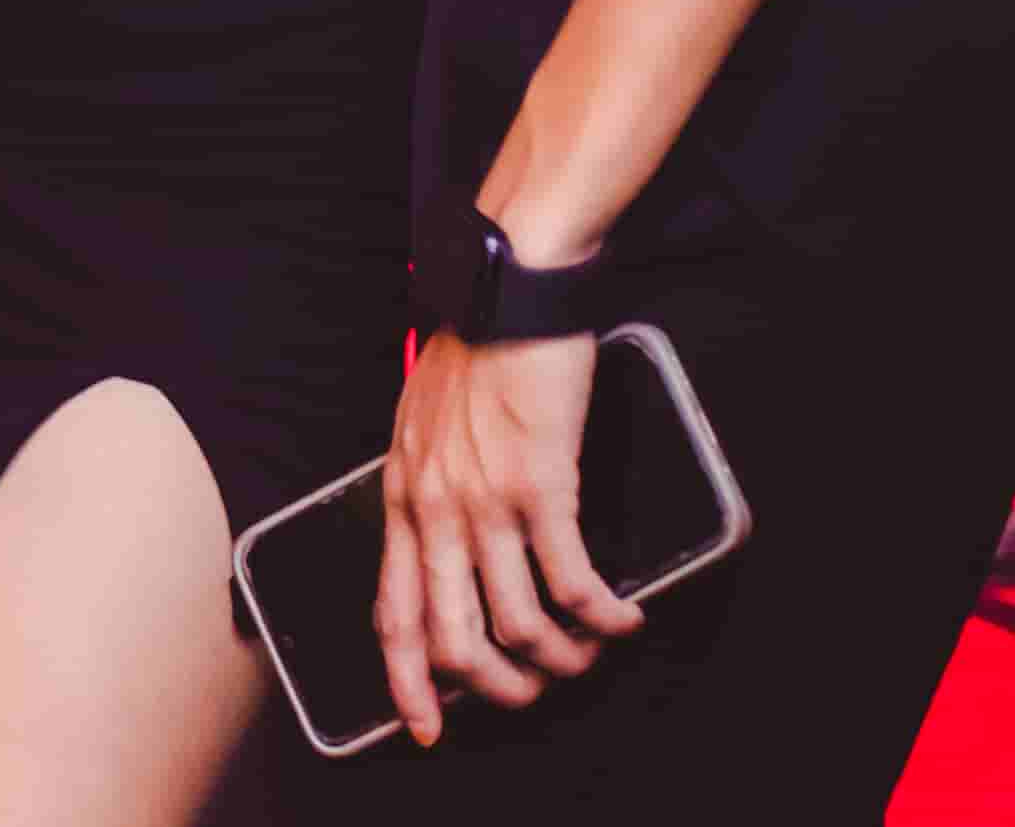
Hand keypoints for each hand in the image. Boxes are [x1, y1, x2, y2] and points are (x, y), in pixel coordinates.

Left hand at [374, 328, 642, 746]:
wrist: (508, 289)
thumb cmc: (472, 350)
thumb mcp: (420, 425)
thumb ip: (427, 487)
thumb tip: (447, 545)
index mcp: (403, 497)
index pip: (393, 614)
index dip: (407, 682)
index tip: (426, 724)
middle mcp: (436, 510)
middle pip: (453, 638)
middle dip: (497, 687)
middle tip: (532, 695)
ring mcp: (487, 501)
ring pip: (519, 623)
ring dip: (561, 657)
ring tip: (588, 654)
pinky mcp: (542, 485)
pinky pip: (572, 581)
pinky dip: (601, 614)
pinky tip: (621, 617)